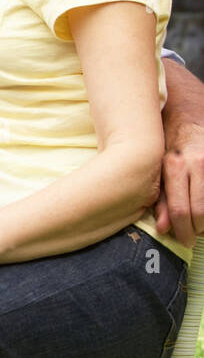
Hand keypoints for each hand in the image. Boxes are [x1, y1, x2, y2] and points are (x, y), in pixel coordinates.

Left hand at [156, 119, 203, 247]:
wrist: (189, 116)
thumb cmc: (170, 145)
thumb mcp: (158, 168)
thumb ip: (160, 198)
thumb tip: (163, 228)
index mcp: (175, 165)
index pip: (180, 208)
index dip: (183, 230)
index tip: (184, 241)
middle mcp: (197, 164)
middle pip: (201, 210)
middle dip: (198, 230)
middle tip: (194, 237)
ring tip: (202, 227)